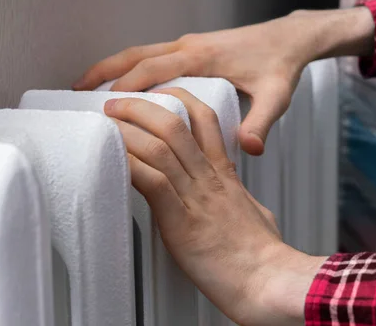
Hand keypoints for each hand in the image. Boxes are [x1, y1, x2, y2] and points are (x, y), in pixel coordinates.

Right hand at [78, 7, 373, 155]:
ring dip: (112, 65)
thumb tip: (249, 150)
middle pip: (135, 54)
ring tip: (86, 85)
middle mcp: (189, 46)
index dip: (126, 86)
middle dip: (104, 71)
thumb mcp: (276, 97)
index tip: (102, 105)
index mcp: (202, 58)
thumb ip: (261, 122)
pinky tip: (122, 82)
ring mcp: (188, 44)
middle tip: (75, 91)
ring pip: (140, 51)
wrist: (290, 39)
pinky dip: (130, 65)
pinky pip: (151, 53)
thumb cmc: (281, 66)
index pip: (153, 69)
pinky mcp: (191, 47)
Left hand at [104, 88, 325, 325]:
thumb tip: (235, 188)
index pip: (204, 120)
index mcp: (224, 174)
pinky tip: (114, 158)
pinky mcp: (181, 222)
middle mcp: (208, 178)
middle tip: (117, 103)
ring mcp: (195, 198)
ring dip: (128, 131)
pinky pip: (152, 183)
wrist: (268, 280)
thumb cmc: (264, 253)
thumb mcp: (255, 212)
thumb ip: (240, 194)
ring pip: (159, 148)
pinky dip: (130, 166)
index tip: (159, 94)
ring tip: (107, 123)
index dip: (179, 99)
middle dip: (141, 108)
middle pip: (174, 125)